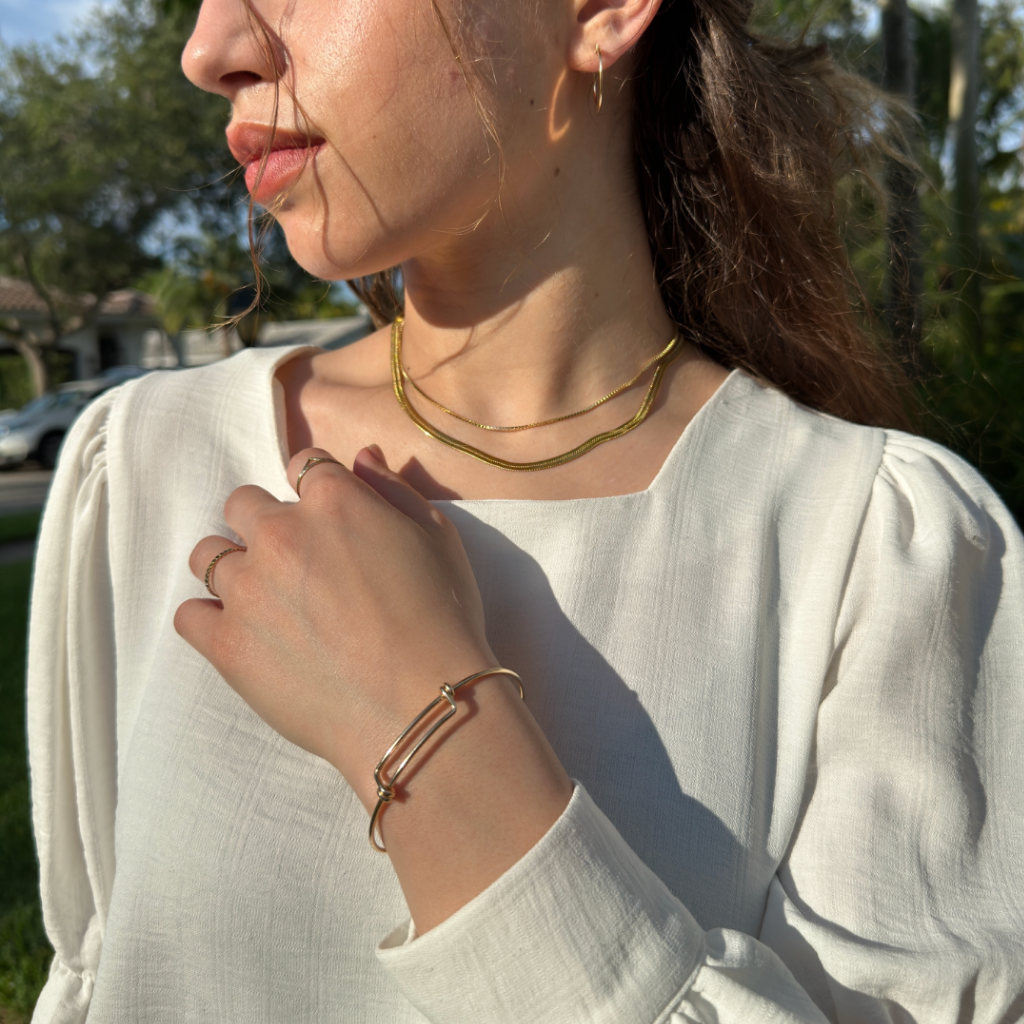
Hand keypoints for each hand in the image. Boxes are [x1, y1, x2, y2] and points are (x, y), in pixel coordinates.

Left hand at [175, 444, 571, 930]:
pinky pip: (189, 615)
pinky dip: (210, 620)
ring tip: (265, 601)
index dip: (315, 489)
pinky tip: (243, 634)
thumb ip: (392, 489)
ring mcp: (247, 589)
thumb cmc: (443, 619)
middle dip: (264, 524)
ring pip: (207, 556)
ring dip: (232, 569)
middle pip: (243, 504)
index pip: (302, 465)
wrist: (422, 704)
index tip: (326, 519)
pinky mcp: (226, 643)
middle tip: (295, 563)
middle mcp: (279, 533)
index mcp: (332, 500)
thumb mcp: (438, 540)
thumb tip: (360, 455)